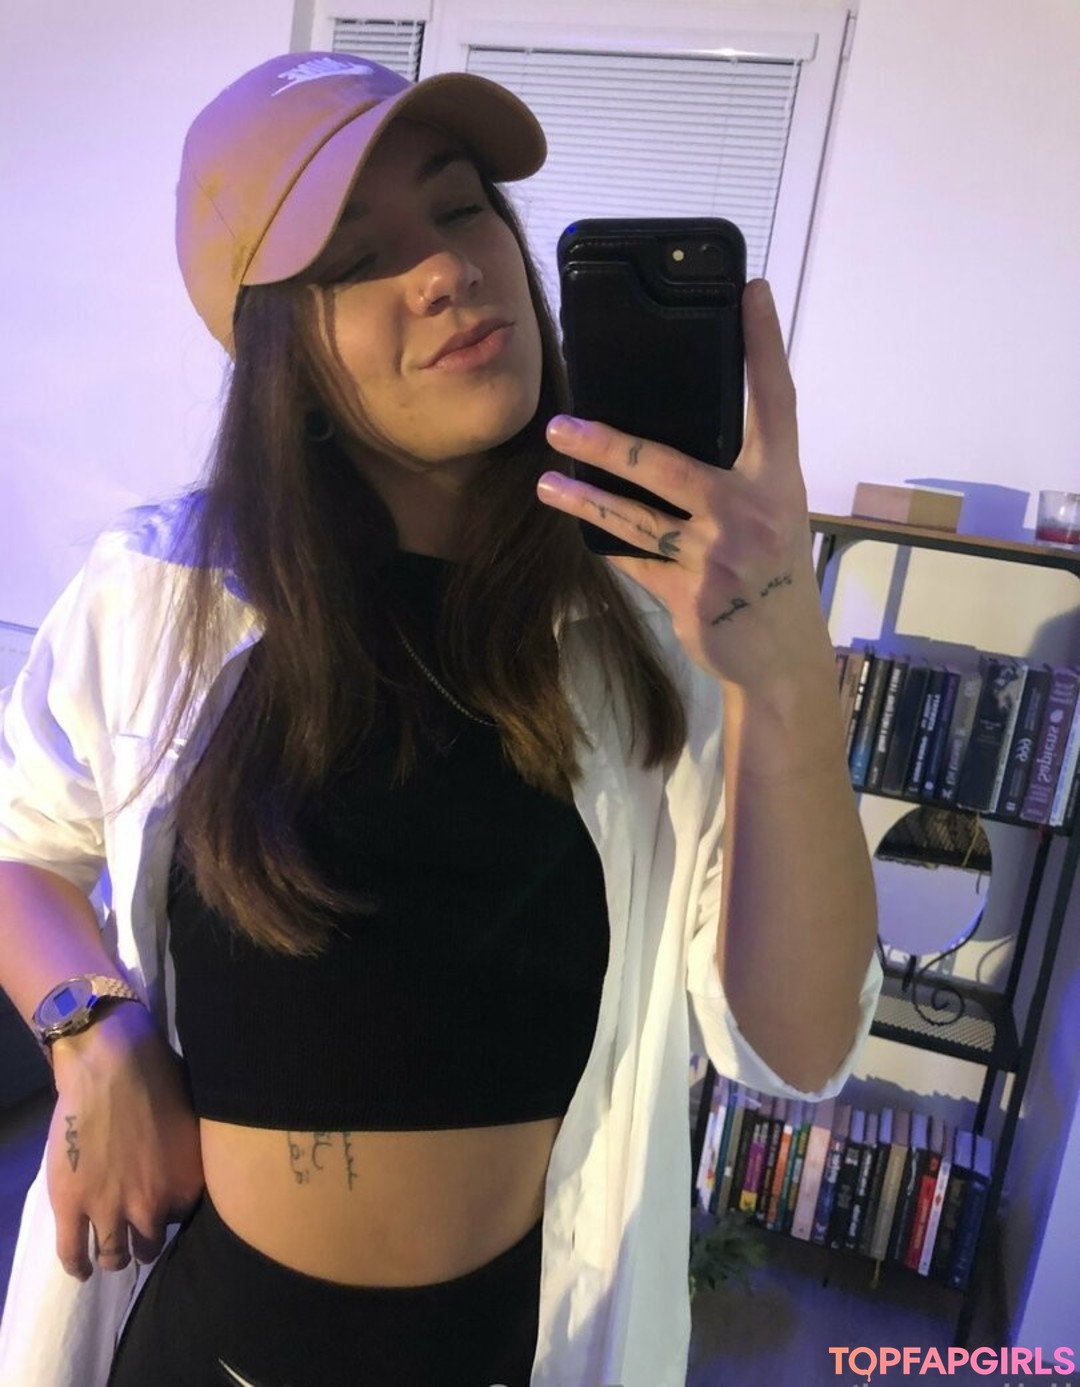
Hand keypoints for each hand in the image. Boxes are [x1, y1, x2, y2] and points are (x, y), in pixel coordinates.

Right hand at [46, 1002, 203, 1278]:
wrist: (113, 1067)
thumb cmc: (160, 1080)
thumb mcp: (195, 1124)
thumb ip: (191, 1158)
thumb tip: (196, 1166)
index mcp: (186, 1186)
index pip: (182, 1221)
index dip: (169, 1214)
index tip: (162, 1211)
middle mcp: (152, 1207)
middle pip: (150, 1245)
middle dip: (144, 1241)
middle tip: (137, 1235)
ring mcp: (110, 1209)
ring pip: (114, 1256)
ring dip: (114, 1257)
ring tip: (111, 1255)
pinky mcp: (72, 1205)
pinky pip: (72, 1253)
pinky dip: (75, 1265)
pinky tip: (80, 1267)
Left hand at [538, 279, 832, 690]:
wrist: (780, 658)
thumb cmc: (773, 577)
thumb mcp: (772, 515)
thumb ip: (736, 475)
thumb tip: (678, 434)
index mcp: (777, 481)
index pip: (775, 400)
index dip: (763, 345)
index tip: (749, 291)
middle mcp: (749, 511)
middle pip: (665, 464)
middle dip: (606, 444)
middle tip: (560, 423)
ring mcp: (714, 556)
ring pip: (632, 518)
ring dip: (582, 498)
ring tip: (546, 480)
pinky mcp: (686, 595)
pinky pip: (631, 559)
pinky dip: (604, 541)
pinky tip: (574, 521)